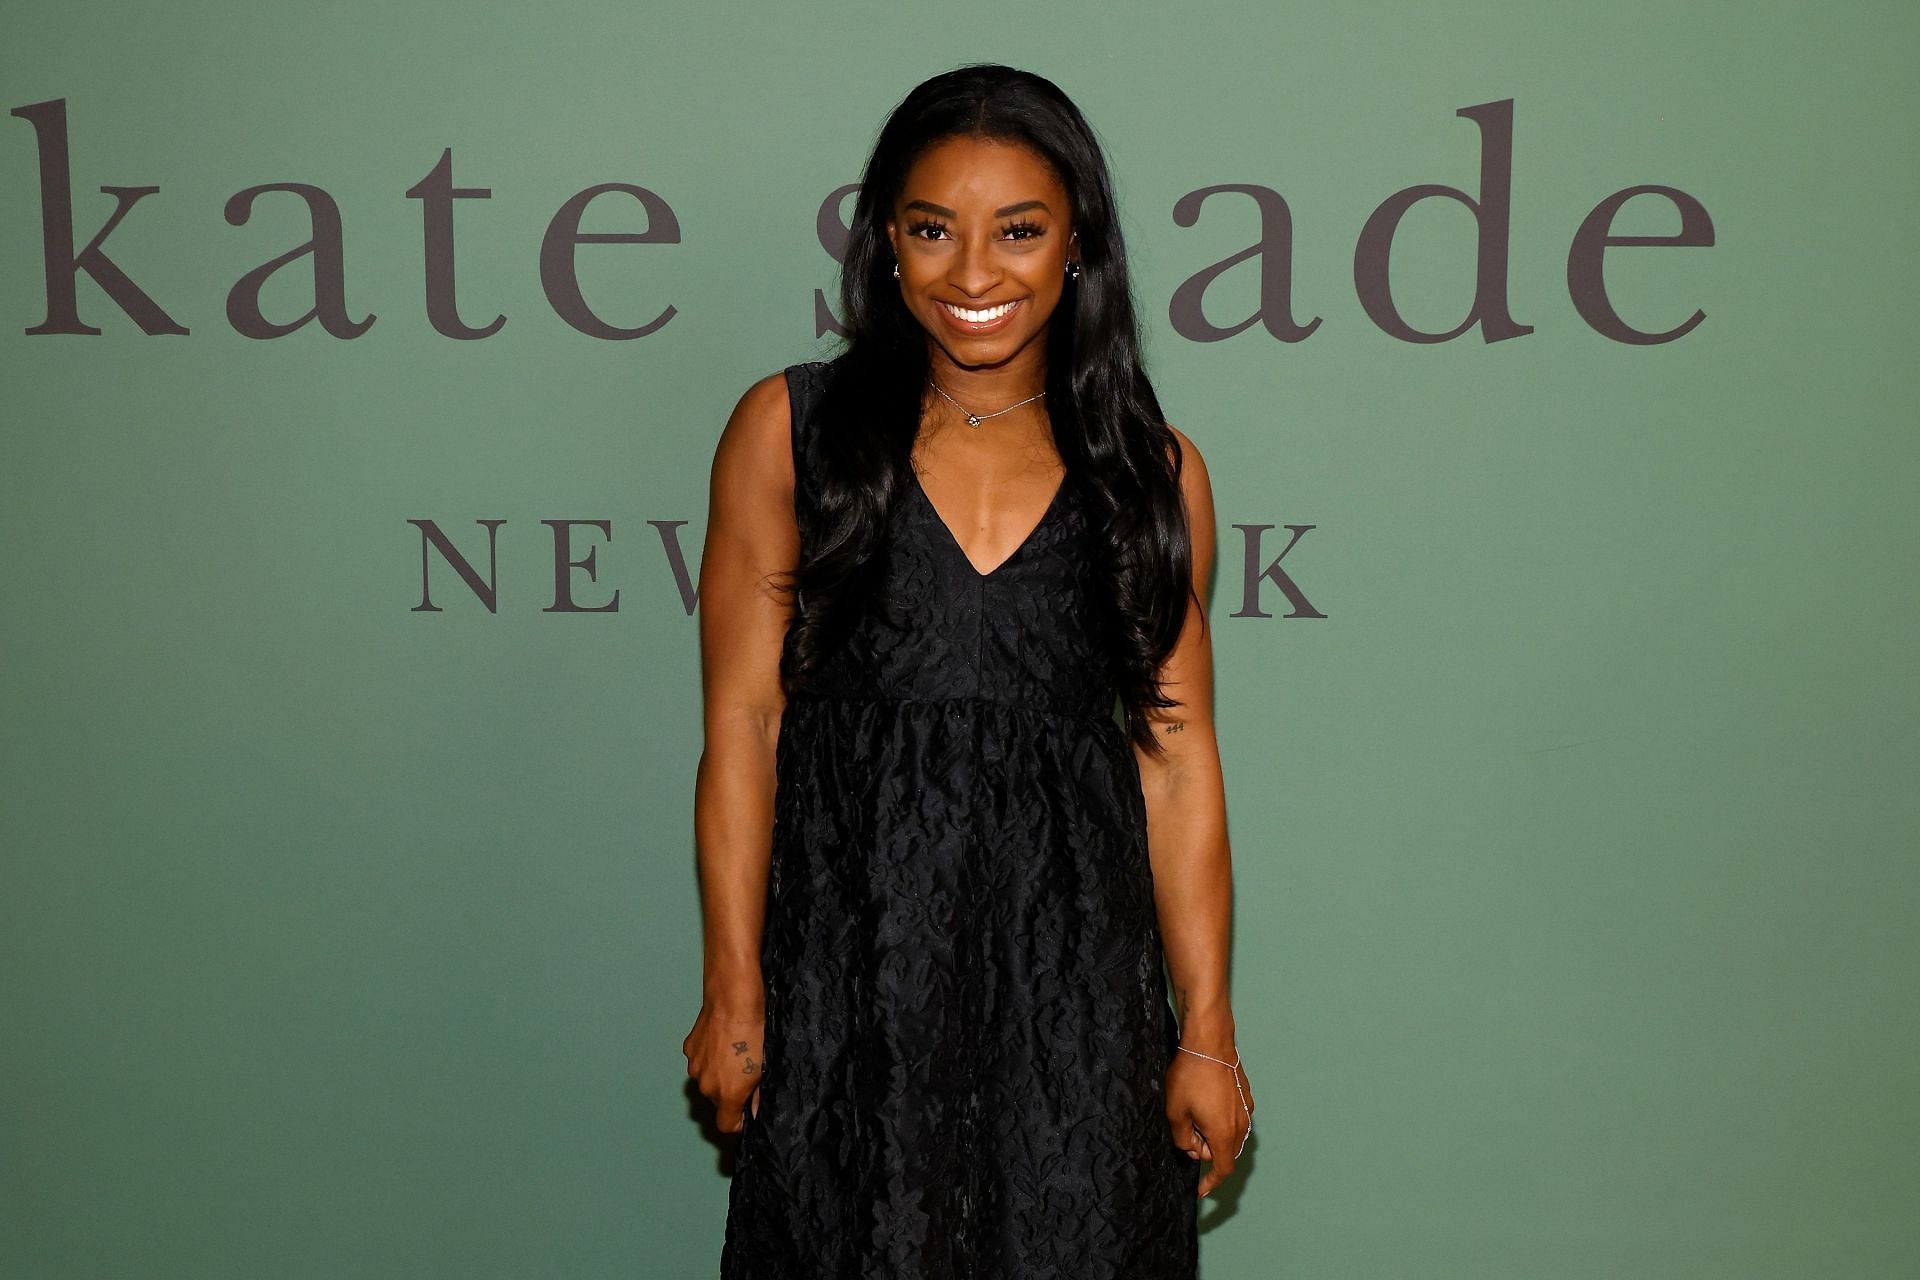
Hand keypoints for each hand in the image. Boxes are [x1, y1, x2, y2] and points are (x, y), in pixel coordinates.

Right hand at [682, 986, 766, 1133]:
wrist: (733, 1001)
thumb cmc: (754, 1032)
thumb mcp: (765, 1067)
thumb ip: (759, 1095)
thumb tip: (756, 1110)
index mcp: (727, 1094)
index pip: (726, 1126)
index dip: (738, 1123)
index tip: (747, 1112)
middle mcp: (707, 1085)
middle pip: (717, 1101)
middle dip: (730, 1094)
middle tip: (746, 1075)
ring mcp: (695, 1066)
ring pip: (706, 1080)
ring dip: (717, 1075)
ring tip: (733, 1054)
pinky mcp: (689, 1049)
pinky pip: (700, 1061)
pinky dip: (708, 1058)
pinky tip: (721, 1042)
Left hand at [1166, 1043, 1253, 1197]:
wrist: (1209, 1042)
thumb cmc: (1191, 1076)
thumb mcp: (1175, 1112)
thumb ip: (1182, 1139)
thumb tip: (1190, 1148)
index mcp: (1224, 1134)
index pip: (1222, 1169)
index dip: (1211, 1183)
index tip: (1200, 1189)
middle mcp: (1241, 1125)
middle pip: (1224, 1152)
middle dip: (1205, 1150)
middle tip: (1186, 1132)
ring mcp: (1246, 1109)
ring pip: (1230, 1135)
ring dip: (1213, 1134)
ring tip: (1193, 1112)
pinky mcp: (1246, 1096)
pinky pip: (1235, 1118)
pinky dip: (1221, 1120)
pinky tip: (1205, 1101)